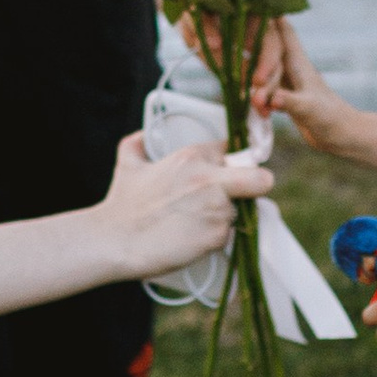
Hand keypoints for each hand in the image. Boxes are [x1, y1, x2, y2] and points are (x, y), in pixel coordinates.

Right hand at [99, 126, 268, 279]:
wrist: (114, 241)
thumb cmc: (120, 205)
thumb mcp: (127, 165)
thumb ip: (137, 144)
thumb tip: (141, 135)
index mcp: (192, 157)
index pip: (233, 149)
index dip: (232, 161)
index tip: (228, 171)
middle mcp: (210, 180)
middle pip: (261, 179)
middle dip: (257, 185)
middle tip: (241, 196)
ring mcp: (216, 209)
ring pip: (242, 211)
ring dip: (226, 217)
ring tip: (197, 223)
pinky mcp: (217, 236)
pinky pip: (228, 236)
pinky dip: (214, 239)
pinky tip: (192, 239)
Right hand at [252, 22, 355, 155]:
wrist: (342, 136)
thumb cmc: (331, 118)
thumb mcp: (308, 109)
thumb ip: (289, 101)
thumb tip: (272, 98)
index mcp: (298, 62)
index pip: (283, 30)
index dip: (268, 14)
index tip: (251, 1)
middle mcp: (291, 68)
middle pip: (266, 51)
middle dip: (253, 62)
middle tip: (249, 79)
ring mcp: (287, 83)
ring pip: (262, 74)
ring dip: (255, 88)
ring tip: (257, 106)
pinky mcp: (284, 98)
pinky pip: (264, 91)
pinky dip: (257, 99)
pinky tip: (257, 111)